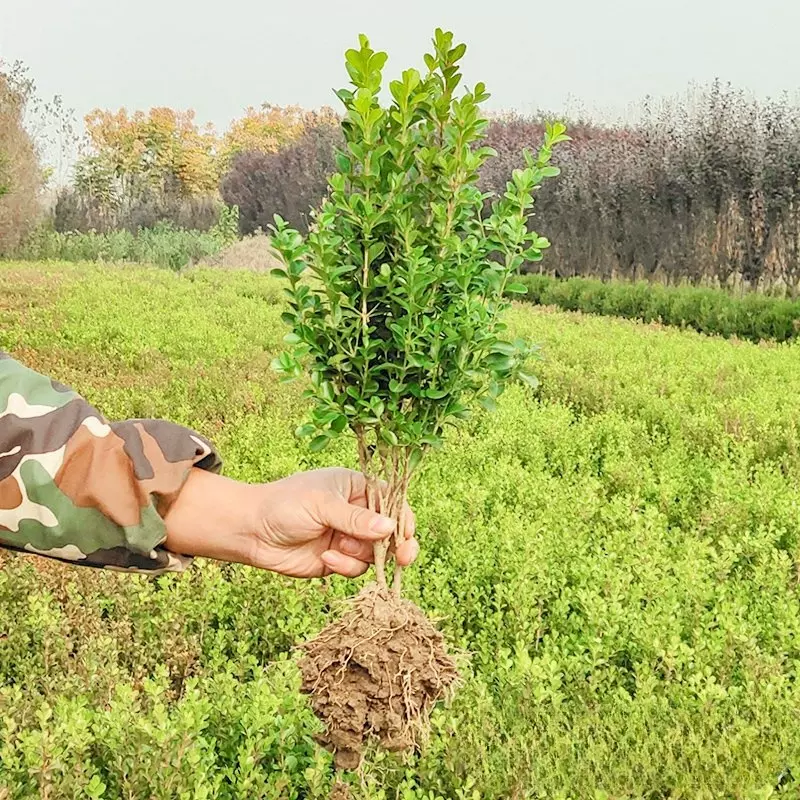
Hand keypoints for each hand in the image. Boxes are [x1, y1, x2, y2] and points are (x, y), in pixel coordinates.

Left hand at [249, 467, 417, 577]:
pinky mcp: (339, 560)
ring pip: (376, 553)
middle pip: (391, 530)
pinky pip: (357, 568)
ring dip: (362, 554)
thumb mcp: (321, 505)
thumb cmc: (285, 505)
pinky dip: (346, 566)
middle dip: (399, 545)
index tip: (406, 532)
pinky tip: (326, 558)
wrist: (251, 531)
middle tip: (405, 557)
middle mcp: (357, 512)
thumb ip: (355, 518)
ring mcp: (349, 537)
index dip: (402, 517)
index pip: (391, 501)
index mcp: (356, 488)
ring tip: (337, 548)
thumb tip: (389, 527)